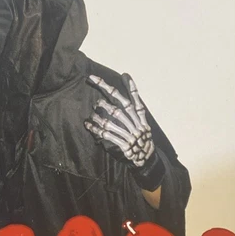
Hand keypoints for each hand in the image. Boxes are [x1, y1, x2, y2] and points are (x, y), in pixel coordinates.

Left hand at [85, 73, 165, 191]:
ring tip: (92, 110)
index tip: (124, 75)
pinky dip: (96, 129)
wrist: (146, 160)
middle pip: (119, 104)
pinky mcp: (123, 145)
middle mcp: (135, 124)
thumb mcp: (142, 124)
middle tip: (92, 79)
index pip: (135, 99)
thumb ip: (135, 110)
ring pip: (112, 119)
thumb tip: (129, 99)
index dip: (131, 87)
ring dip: (99, 112)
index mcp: (140, 118)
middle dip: (105, 89)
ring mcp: (130, 134)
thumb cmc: (141, 140)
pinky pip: (107, 134)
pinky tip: (88, 124)